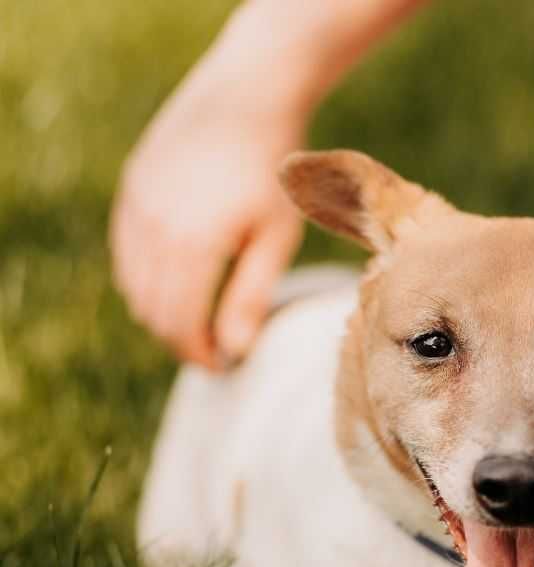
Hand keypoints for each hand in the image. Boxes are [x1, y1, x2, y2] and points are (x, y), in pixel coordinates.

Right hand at [110, 51, 305, 367]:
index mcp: (191, 246)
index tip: (222, 366)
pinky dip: (145, 277)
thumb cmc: (273, 173)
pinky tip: (177, 281)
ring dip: (159, 310)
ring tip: (196, 320)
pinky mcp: (132, 187)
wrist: (248, 100)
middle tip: (211, 350)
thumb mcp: (274, 239)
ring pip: (132, 282)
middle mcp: (152, 228)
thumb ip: (250, 296)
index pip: (180, 323)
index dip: (199, 353)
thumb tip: (234, 349)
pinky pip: (126, 250)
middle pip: (151, 309)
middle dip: (178, 338)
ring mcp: (135, 205)